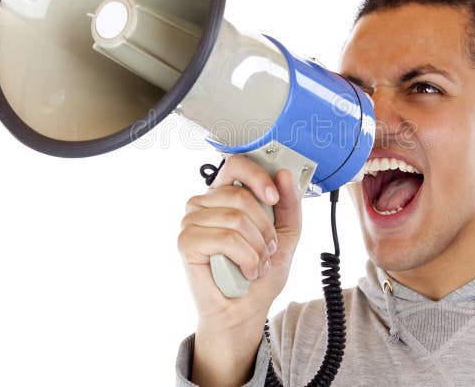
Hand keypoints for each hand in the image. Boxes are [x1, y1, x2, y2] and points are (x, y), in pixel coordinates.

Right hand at [177, 154, 302, 385]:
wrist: (245, 310)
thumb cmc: (258, 272)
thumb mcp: (286, 234)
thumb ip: (289, 205)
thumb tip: (284, 175)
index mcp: (226, 194)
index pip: (236, 164)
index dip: (257, 176)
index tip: (274, 197)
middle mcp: (205, 202)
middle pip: (241, 196)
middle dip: (265, 229)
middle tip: (267, 249)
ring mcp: (192, 221)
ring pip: (235, 218)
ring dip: (257, 248)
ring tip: (256, 264)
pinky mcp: (186, 241)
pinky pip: (225, 238)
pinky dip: (245, 259)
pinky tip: (243, 271)